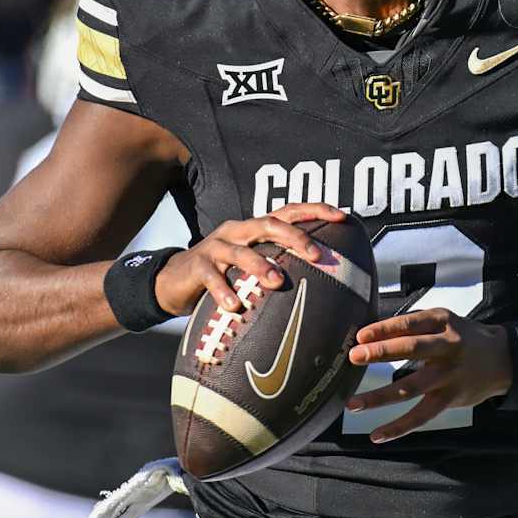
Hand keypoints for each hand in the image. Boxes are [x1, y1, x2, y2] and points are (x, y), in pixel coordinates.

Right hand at [152, 202, 344, 316]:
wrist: (175, 281)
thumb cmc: (225, 274)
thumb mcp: (252, 265)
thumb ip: (279, 266)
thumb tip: (325, 284)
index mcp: (255, 228)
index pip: (289, 211)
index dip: (315, 210)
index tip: (342, 217)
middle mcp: (237, 231)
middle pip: (269, 224)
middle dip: (295, 237)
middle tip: (318, 255)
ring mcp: (216, 247)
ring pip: (241, 251)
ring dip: (260, 265)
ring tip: (277, 283)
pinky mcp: (198, 266)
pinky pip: (212, 276)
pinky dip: (223, 291)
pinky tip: (234, 306)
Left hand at [345, 309, 513, 442]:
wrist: (502, 359)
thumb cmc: (461, 337)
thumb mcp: (443, 321)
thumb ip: (412, 326)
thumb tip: (369, 335)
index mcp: (443, 322)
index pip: (410, 324)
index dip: (385, 329)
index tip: (360, 335)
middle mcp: (448, 346)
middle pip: (412, 350)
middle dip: (382, 353)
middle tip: (354, 357)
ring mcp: (450, 375)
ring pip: (412, 387)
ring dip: (380, 397)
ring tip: (354, 404)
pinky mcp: (451, 398)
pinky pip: (422, 416)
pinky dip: (399, 427)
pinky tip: (377, 434)